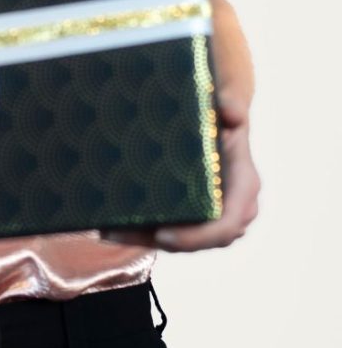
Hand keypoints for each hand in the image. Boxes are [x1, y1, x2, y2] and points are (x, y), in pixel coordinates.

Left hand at [98, 95, 260, 251]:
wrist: (220, 126)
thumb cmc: (223, 117)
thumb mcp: (229, 108)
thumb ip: (232, 106)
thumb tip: (232, 113)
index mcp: (243, 188)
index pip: (226, 225)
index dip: (197, 237)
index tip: (164, 235)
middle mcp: (232, 212)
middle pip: (195, 241)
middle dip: (154, 240)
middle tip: (117, 232)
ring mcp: (212, 221)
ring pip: (176, 242)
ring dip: (139, 239)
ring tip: (105, 229)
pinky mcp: (193, 221)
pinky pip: (167, 235)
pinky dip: (139, 234)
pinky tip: (108, 227)